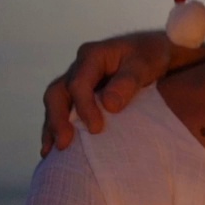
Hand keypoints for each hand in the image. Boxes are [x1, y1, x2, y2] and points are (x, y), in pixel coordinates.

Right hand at [40, 31, 174, 156]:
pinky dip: (56, 128)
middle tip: (63, 144)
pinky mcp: (79, 94)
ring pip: (56, 103)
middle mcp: (79, 67)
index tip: (96, 129)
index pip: (79, 83)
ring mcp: (76, 80)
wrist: (153, 52)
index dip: (85, 108)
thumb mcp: (144, 65)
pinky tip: (53, 149)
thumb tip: (109, 105)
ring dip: (52, 127)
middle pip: (58, 93)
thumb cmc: (150, 56)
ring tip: (51, 152)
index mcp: (93, 55)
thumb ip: (128, 82)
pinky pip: (63, 110)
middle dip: (57, 119)